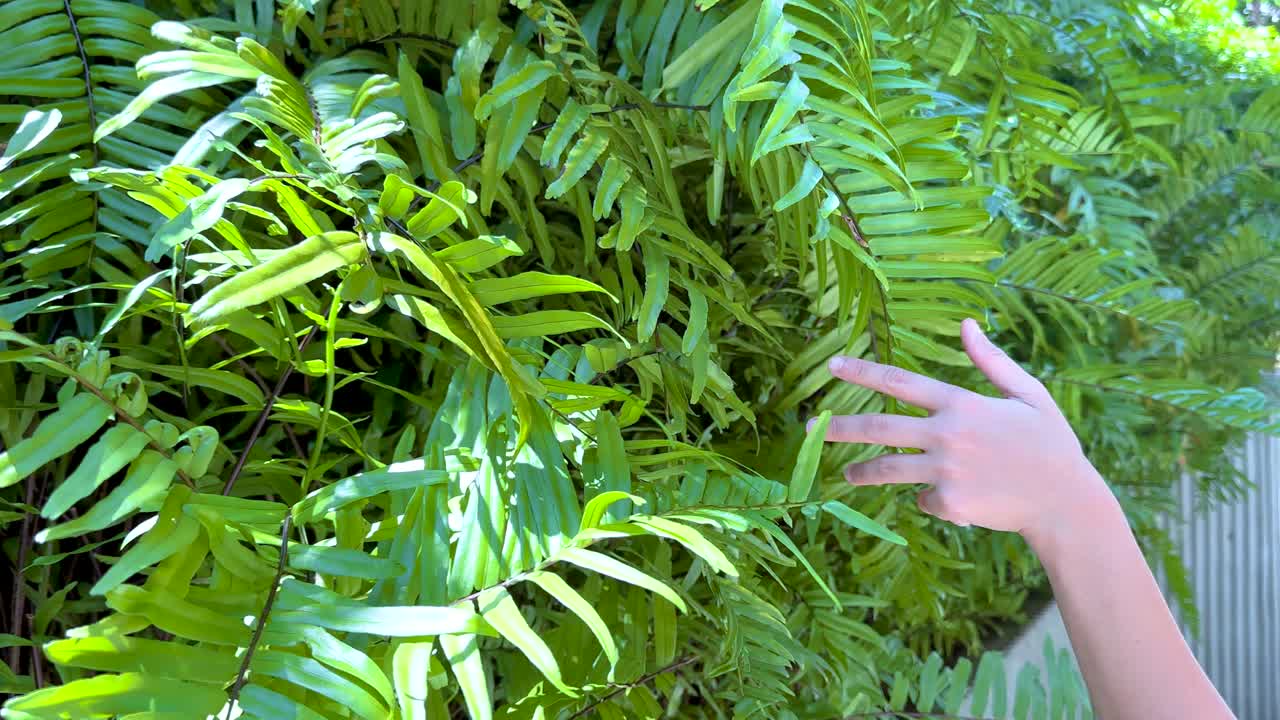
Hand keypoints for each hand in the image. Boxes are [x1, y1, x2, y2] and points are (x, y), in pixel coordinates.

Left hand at [816, 319, 1115, 538]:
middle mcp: (947, 435)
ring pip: (887, 469)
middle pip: (879, 428)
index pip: (900, 382)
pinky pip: (923, 498)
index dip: (862, 372)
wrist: (1066, 503)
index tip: (832, 365)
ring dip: (862, 471)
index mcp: (962, 403)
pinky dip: (928, 497)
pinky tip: (951, 498)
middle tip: (810, 428)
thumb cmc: (1050, 444)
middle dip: (839, 428)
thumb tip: (966, 324)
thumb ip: (991, 361)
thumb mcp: (1028, 394)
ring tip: (847, 473)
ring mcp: (945, 471)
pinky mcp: (949, 503)